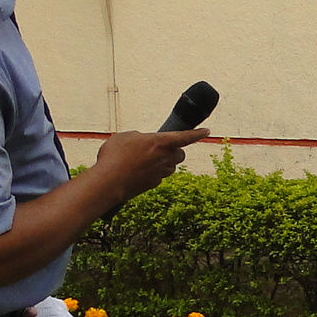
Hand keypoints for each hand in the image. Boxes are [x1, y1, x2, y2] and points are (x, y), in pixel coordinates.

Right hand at [92, 127, 206, 204]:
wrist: (108, 182)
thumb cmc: (114, 155)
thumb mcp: (125, 136)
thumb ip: (138, 137)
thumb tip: (142, 143)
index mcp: (161, 142)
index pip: (185, 137)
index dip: (197, 133)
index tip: (207, 131)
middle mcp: (165, 158)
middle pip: (180, 154)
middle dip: (175, 151)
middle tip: (161, 148)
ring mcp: (160, 173)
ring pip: (170, 167)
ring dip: (163, 162)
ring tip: (144, 159)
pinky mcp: (153, 184)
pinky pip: (158, 176)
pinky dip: (151, 172)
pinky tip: (136, 171)